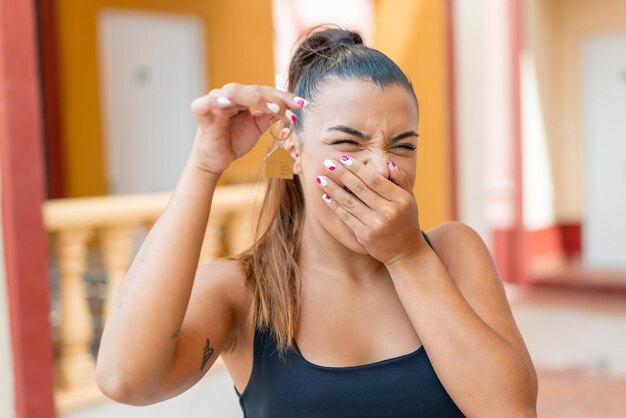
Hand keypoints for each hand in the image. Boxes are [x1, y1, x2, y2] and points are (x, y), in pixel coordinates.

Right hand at [188, 83, 306, 174]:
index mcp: (242, 97)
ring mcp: (215, 101)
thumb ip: (269, 115)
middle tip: (291, 109)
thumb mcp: (257, 127)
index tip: (301, 104)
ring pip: (236, 92)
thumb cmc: (234, 142)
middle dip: (275, 98)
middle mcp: (229, 95)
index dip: (283, 96)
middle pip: (254, 90)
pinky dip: (219, 100)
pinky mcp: (202, 111)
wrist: (216, 161)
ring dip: (257, 99)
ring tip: (275, 109)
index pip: (264, 91)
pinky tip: (232, 104)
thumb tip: (290, 107)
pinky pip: (207, 102)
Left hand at [315, 156, 429, 264]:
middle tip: (327, 162)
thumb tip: (388, 163)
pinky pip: (346, 217)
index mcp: (400, 199)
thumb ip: (401, 180)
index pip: (374, 179)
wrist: (406, 252)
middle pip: (360, 188)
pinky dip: (335, 206)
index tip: (344, 159)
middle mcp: (389, 211)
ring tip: (320, 178)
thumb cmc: (406, 221)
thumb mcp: (410, 199)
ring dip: (332, 188)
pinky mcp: (365, 235)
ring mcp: (376, 224)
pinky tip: (326, 197)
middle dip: (342, 173)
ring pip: (349, 202)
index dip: (357, 168)